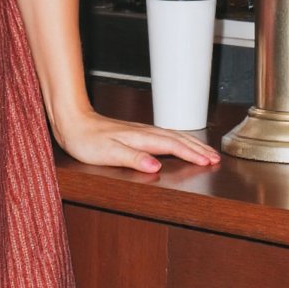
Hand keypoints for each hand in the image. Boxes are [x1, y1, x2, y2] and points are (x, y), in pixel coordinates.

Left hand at [53, 107, 220, 174]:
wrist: (72, 122)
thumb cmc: (85, 139)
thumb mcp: (107, 153)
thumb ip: (133, 158)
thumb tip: (156, 165)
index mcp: (141, 138)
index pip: (173, 146)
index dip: (192, 154)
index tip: (209, 161)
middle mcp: (144, 133)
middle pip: (179, 139)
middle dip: (199, 148)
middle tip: (216, 158)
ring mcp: (141, 132)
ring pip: (173, 136)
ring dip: (192, 143)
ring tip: (206, 152)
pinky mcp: (135, 133)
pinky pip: (165, 136)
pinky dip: (178, 140)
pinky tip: (179, 143)